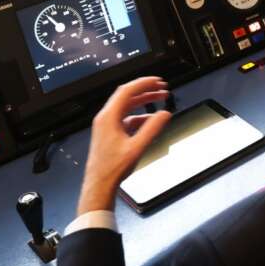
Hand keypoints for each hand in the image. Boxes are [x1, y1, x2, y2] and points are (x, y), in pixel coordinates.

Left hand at [76, 77, 171, 214]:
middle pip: (127, 96)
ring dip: (143, 101)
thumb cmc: (112, 168)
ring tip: (160, 99)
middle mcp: (105, 118)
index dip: (144, 83)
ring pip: (127, 106)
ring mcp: (106, 125)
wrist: (99, 184)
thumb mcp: (137, 147)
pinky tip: (151, 120)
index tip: (157, 81)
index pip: (127, 91)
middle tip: (162, 87)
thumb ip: (152, 129)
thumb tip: (165, 114)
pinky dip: (140, 115)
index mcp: (108, 117)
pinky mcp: (110, 133)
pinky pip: (126, 117)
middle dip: (146, 89)